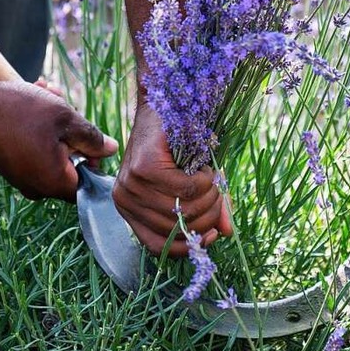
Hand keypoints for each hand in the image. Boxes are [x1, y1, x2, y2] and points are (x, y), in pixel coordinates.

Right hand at [0, 77, 117, 200]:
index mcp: (54, 182)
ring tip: (45, 89)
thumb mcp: (65, 117)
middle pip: (69, 162)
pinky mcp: (6, 163)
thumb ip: (92, 137)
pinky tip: (32, 94)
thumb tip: (111, 149)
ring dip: (53, 120)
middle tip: (65, 101)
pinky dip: (35, 123)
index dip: (95, 159)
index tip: (91, 136)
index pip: (89, 183)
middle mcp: (36, 186)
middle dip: (71, 130)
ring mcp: (19, 176)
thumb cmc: (18, 111)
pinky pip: (31, 146)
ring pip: (50, 148)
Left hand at [112, 102, 232, 256]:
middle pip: (177, 229)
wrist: (164, 104)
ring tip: (212, 179)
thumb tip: (225, 233)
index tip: (212, 235)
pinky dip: (206, 181)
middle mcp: (124, 200)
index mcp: (129, 209)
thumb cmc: (176, 148)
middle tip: (219, 196)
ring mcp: (132, 184)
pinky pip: (187, 189)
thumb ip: (206, 209)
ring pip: (184, 209)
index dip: (188, 246)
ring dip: (210, 196)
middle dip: (208, 216)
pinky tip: (206, 168)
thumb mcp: (190, 184)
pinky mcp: (144, 167)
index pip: (157, 245)